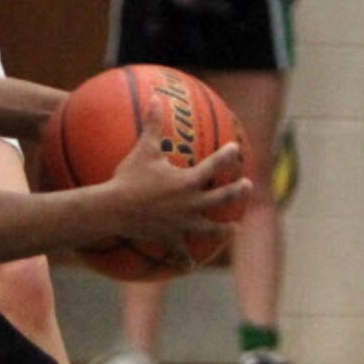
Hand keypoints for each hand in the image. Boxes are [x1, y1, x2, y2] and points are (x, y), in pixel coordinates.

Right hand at [108, 103, 250, 257]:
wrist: (115, 210)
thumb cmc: (129, 178)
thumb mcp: (142, 149)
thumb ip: (152, 124)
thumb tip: (155, 98)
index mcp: (189, 182)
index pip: (215, 166)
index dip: (227, 156)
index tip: (236, 149)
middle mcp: (192, 204)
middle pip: (222, 198)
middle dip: (237, 192)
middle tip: (247, 186)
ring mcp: (183, 225)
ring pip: (210, 229)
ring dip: (224, 231)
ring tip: (233, 230)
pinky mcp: (170, 240)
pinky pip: (181, 253)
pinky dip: (185, 260)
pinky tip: (190, 265)